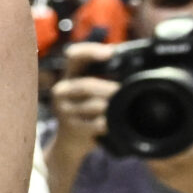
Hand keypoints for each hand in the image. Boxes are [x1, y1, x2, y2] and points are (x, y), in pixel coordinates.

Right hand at [47, 41, 116, 161]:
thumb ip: (101, 76)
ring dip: (112, 107)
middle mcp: (62, 91)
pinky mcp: (70, 127)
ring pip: (94, 105)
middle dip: (109, 89)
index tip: (111, 52)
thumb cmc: (86, 111)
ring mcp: (64, 110)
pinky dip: (108, 123)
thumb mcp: (86, 92)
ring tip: (123, 108)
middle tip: (126, 91)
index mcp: (68, 76)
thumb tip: (130, 62)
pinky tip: (112, 124)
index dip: (90, 51)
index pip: (74, 56)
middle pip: (87, 85)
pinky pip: (96, 124)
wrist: (69, 142)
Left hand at [144, 97, 192, 192]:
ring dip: (150, 137)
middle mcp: (176, 165)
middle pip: (151, 139)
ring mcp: (166, 174)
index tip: (164, 107)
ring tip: (158, 122)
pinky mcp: (162, 179)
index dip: (161, 118)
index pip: (167, 133)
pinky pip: (149, 159)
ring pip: (147, 149)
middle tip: (158, 111)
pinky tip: (160, 138)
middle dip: (152, 124)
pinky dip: (152, 148)